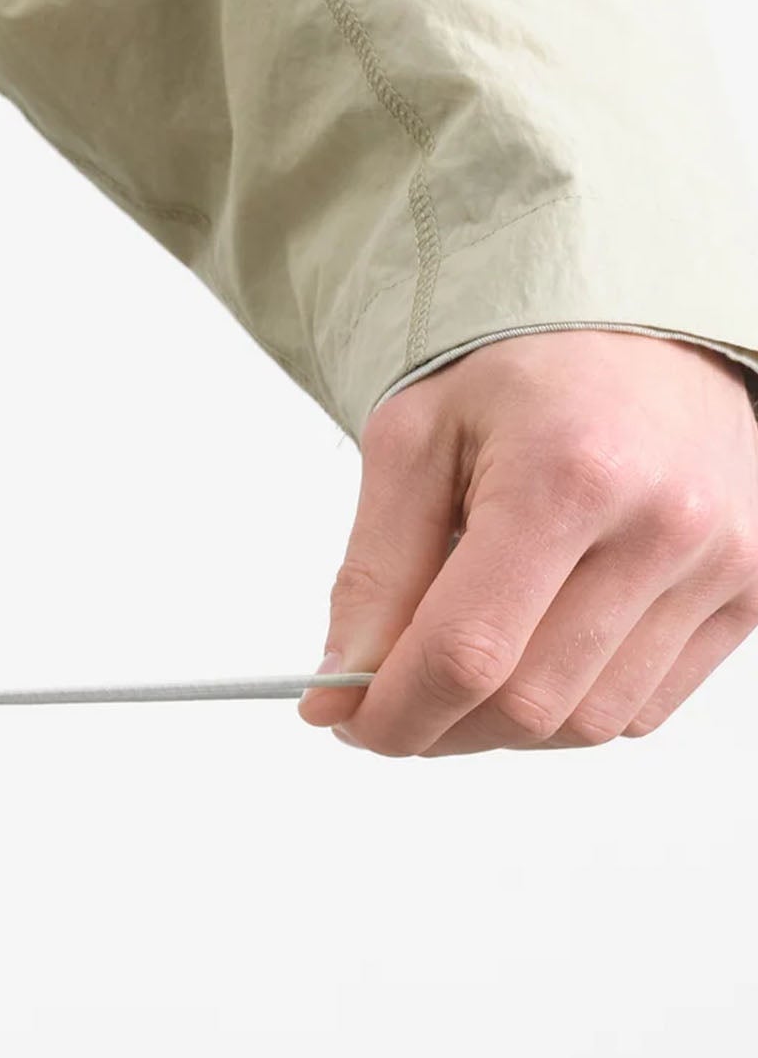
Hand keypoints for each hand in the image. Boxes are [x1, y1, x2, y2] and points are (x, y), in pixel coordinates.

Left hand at [300, 331, 757, 753]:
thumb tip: (339, 688)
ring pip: (588, 724)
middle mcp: (663, 525)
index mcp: (568, 474)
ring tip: (467, 662)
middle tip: (390, 701)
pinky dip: (573, 706)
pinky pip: (642, 709)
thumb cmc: (522, 376)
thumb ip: (372, 573)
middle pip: (528, 705)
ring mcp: (722, 564)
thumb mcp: (413, 441)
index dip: (393, 712)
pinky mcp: (750, 593)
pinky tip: (540, 648)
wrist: (642, 329)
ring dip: (504, 725)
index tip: (347, 722)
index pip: (467, 652)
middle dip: (439, 727)